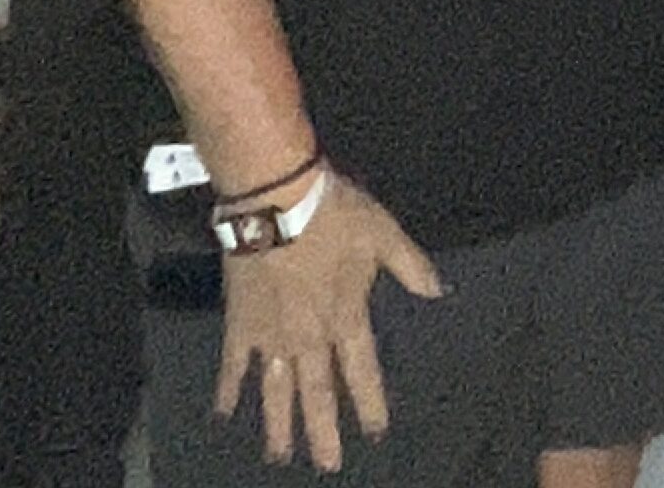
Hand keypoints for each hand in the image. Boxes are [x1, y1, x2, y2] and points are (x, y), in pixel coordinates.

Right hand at [215, 174, 442, 471]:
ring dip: (280, 426)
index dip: (369, 403)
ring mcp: (271, 336)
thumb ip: (410, 265)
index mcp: (346, 317)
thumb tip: (440, 292)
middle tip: (328, 465)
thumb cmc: (334, 213)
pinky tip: (223, 415)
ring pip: (277, 391)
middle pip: (317, 394)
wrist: (277, 201)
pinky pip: (233, 366)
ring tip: (280, 458)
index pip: (362, 371)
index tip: (375, 432)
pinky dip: (228, 391)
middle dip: (323, 432)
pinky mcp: (240, 324)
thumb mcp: (383, 233)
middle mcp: (309, 338)